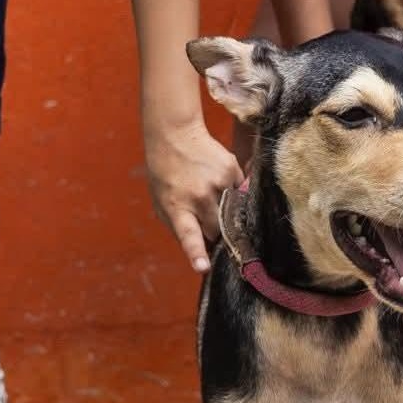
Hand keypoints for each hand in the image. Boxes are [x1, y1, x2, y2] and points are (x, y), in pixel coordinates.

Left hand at [143, 118, 242, 272]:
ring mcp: (218, 183)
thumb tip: (205, 249)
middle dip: (215, 231)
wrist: (175, 134)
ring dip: (226, 210)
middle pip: (218, 231)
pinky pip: (241, 193)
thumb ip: (179, 227)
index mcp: (177, 207)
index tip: (204, 267)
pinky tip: (216, 179)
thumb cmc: (166, 175)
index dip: (196, 252)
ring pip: (233, 213)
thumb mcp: (162, 203)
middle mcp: (198, 196)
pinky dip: (232, 192)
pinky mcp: (232, 171)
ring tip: (209, 192)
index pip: (189, 234)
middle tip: (206, 216)